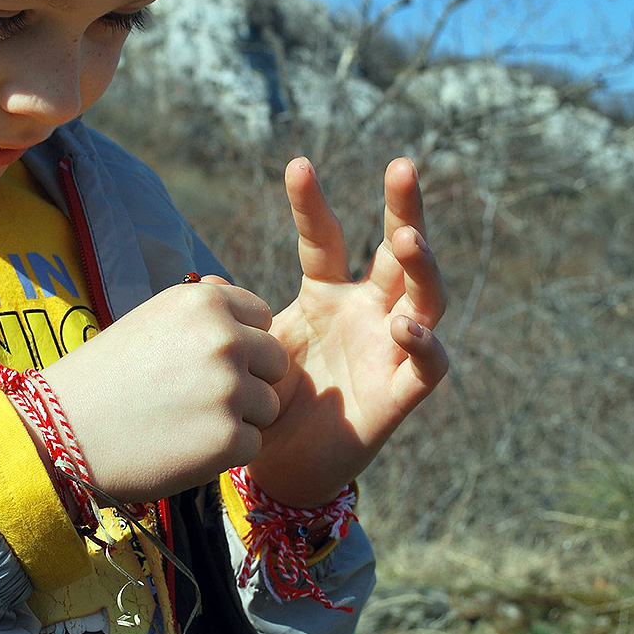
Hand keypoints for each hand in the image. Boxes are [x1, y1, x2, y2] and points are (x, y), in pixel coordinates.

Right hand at [33, 280, 288, 503]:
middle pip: (275, 362)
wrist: (60, 432)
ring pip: (267, 406)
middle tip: (198, 397)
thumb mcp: (151, 320)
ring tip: (184, 421)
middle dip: (249, 380)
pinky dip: (224, 452)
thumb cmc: (105, 375)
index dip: (240, 343)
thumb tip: (228, 286)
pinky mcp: (228, 438)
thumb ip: (199, 307)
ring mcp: (229, 389)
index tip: (203, 361)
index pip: (262, 317)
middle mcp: (224, 338)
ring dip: (237, 418)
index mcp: (205, 301)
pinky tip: (183, 446)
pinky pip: (252, 444)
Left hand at [248, 157, 448, 506]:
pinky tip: (404, 326)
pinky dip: (423, 345)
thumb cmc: (267, 401)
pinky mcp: (400, 393)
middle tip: (403, 165)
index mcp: (327, 294)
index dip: (313, 204)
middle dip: (405, 208)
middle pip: (398, 252)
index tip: (297, 165)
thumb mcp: (250, 349)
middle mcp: (367, 312)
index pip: (326, 238)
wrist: (279, 468)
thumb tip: (205, 282)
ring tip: (408, 240)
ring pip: (426, 298)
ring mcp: (389, 348)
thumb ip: (235, 317)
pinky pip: (428, 365)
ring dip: (422, 267)